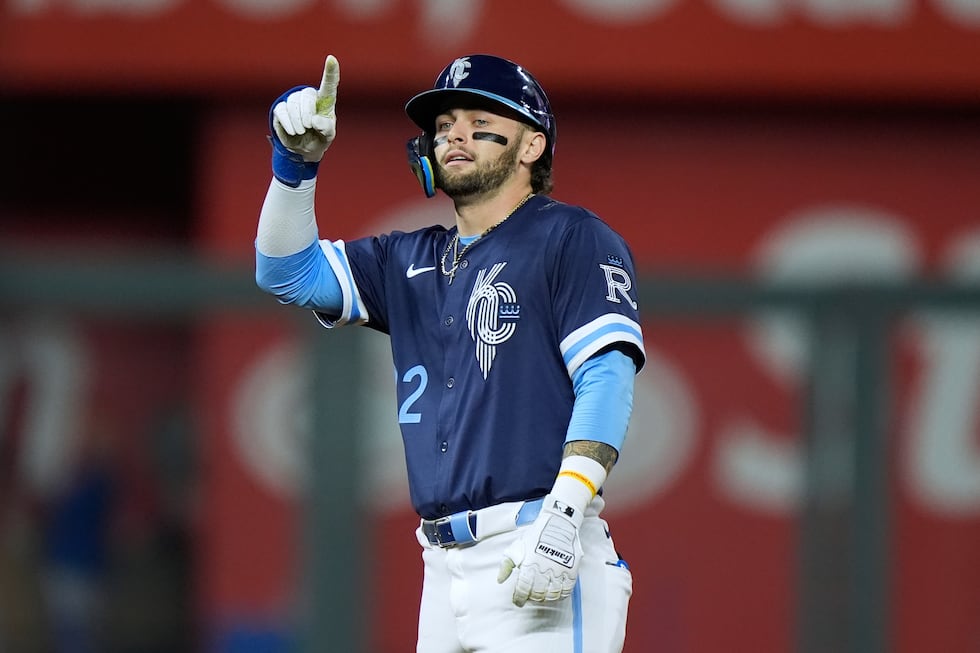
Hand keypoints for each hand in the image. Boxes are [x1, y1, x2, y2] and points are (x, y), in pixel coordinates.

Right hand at [268, 55, 339, 185]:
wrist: (303, 149)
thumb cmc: (319, 138)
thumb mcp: (328, 136)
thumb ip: (326, 128)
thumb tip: (314, 120)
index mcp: (325, 101)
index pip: (329, 84)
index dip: (330, 72)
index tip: (331, 59)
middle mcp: (309, 97)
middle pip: (307, 95)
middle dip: (307, 113)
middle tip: (308, 127)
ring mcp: (294, 101)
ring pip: (293, 103)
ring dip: (297, 120)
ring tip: (301, 131)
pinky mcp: (281, 109)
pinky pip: (282, 110)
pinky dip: (287, 122)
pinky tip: (293, 131)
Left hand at [496, 494, 584, 606]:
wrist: (558, 522)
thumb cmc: (536, 534)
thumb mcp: (516, 547)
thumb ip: (506, 565)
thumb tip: (500, 580)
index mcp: (529, 564)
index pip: (522, 589)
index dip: (519, 598)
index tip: (518, 601)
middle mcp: (544, 569)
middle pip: (537, 594)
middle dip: (531, 598)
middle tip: (530, 596)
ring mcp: (558, 570)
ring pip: (551, 595)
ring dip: (545, 598)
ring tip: (541, 596)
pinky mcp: (571, 570)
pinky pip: (566, 590)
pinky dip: (560, 595)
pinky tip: (555, 594)